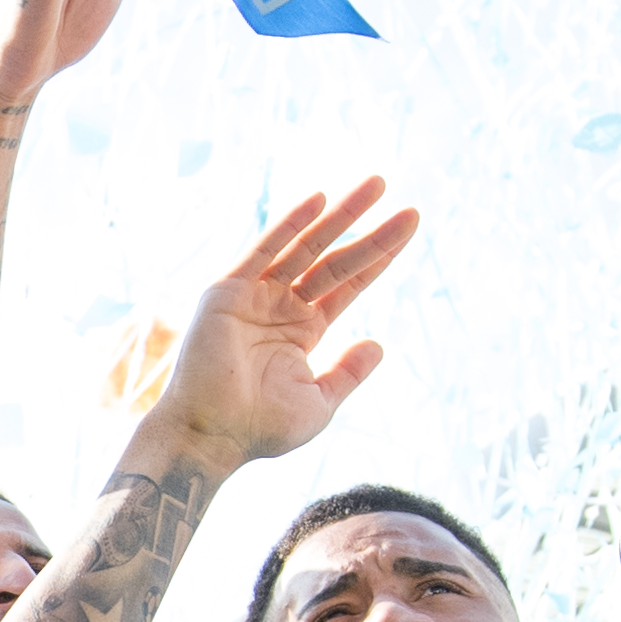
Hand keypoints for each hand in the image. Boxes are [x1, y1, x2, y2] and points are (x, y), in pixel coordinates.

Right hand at [143, 180, 419, 470]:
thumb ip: (347, 372)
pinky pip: (264, 250)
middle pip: (334, 260)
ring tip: (377, 186)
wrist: (211, 436)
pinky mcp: (228, 291)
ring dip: (342, 216)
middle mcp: (280, 307)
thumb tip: (378, 343)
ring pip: (307, 248)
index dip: (378, 258)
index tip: (409, 230)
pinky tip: (321, 199)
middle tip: (408, 208)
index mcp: (301, 331)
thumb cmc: (259, 428)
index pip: (347, 285)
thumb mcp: (318, 402)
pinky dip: (291, 224)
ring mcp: (254, 296)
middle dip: (370, 233)